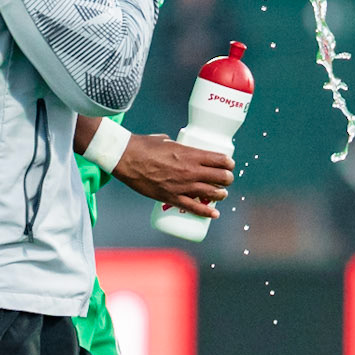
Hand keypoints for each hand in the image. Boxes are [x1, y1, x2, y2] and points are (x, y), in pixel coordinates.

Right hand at [113, 135, 233, 218]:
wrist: (126, 158)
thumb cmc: (143, 146)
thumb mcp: (165, 140)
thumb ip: (175, 145)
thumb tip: (175, 145)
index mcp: (190, 154)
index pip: (220, 160)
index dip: (228, 163)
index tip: (229, 165)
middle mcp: (190, 170)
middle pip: (221, 177)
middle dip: (227, 179)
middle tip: (226, 179)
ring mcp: (182, 185)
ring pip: (212, 193)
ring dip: (221, 194)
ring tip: (222, 194)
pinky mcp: (171, 197)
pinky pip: (193, 208)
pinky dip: (206, 212)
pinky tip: (214, 214)